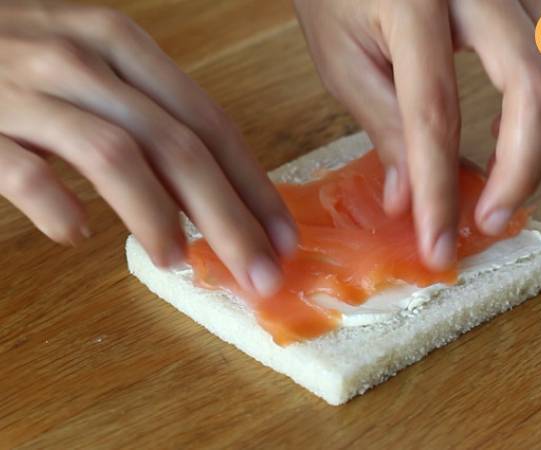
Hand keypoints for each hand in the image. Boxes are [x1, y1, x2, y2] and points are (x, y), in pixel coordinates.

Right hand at [0, 2, 296, 295]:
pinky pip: (25, 171)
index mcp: (122, 46)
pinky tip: (75, 234)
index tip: (282, 237)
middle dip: (228, 217)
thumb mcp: (95, 69)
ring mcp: (26, 87)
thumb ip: (148, 118)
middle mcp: (83, 59)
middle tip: (255, 273)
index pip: (210, 123)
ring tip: (178, 260)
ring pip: (116, 156)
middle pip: (178, 146)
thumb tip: (210, 194)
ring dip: (157, 218)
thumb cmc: (21, 60)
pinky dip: (57, 207)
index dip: (253, 185)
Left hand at [294, 0, 540, 270]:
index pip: (434, 112)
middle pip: (532, 82)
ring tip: (505, 180)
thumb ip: (382, 126)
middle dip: (521, 166)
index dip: (438, 189)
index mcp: (412, 4)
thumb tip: (408, 199)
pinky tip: (518, 130)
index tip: (438, 243)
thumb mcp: (343, 63)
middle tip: (489, 219)